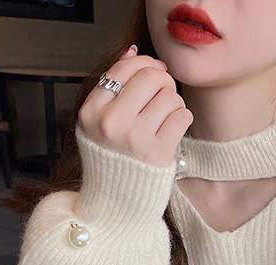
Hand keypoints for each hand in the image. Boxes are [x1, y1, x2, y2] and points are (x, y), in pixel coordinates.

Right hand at [77, 44, 192, 167]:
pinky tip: (173, 128)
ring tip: (166, 117)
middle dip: (163, 81)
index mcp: (92, 110)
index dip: (145, 64)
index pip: (124, 68)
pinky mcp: (158, 152)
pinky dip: (183, 118)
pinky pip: (182, 116)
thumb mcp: (98, 122)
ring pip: (169, 96)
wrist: (117, 202)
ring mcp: (135, 138)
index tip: (154, 72)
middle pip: (150, 77)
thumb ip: (112, 87)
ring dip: (174, 103)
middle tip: (164, 93)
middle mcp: (111, 122)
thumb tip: (132, 51)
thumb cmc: (112, 158)